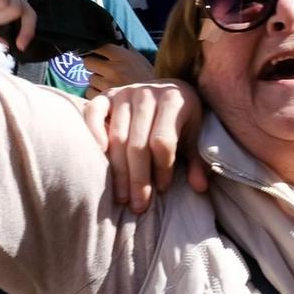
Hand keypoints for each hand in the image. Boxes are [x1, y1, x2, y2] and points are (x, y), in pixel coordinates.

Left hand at [84, 44, 155, 93]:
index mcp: (122, 56)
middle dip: (94, 65)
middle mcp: (113, 69)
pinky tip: (109, 95)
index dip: (97, 50)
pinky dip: (97, 94)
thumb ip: (123, 51)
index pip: (98, 46)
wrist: (156, 102)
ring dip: (96, 82)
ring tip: (109, 85)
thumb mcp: (139, 59)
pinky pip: (90, 93)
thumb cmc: (148, 79)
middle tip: (102, 70)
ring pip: (90, 79)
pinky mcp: (105, 99)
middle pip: (88, 62)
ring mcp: (108, 85)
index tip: (98, 53)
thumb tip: (107, 41)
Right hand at [85, 80, 207, 211]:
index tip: (162, 190)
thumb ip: (196, 161)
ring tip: (121, 197)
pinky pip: (93, 113)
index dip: (163, 168)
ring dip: (118, 171)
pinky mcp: (106, 95)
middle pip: (138, 144)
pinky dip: (93, 133)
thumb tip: (200, 188)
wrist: (167, 88)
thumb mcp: (193, 136)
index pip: (163, 141)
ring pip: (117, 137)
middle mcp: (147, 93)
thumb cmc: (181, 118)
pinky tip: (99, 158)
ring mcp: (124, 93)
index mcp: (173, 100)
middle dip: (138, 179)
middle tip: (138, 205)